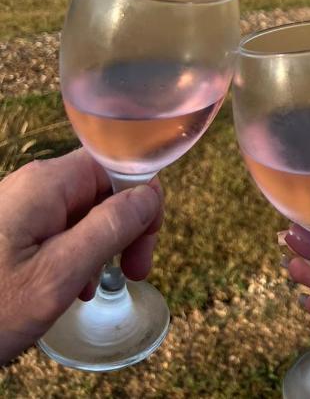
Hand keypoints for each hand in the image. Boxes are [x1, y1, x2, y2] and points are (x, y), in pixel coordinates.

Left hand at [0, 148, 162, 363]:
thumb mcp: (58, 275)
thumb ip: (109, 228)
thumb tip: (150, 195)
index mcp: (47, 184)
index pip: (117, 166)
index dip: (141, 202)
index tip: (144, 250)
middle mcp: (32, 184)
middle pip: (100, 187)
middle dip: (124, 227)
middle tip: (131, 274)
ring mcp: (17, 205)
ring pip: (80, 210)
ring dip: (99, 245)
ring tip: (88, 288)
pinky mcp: (7, 227)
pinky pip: (55, 227)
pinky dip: (72, 252)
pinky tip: (65, 286)